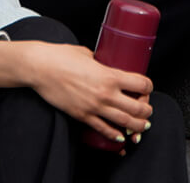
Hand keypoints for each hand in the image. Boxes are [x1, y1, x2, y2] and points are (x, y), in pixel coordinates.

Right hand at [0, 41, 152, 143]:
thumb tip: (107, 64)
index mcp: (110, 75)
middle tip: (147, 108)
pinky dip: (115, 135)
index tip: (146, 87)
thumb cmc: (62, 56)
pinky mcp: (82, 116)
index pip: (141, 84)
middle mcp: (105, 93)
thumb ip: (101, 62)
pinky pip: (104, 130)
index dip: (148, 87)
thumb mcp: (88, 54)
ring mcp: (94, 107)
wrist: (41, 68)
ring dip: (137, 125)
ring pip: (125, 122)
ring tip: (141, 125)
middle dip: (147, 110)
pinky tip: (120, 135)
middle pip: (138, 107)